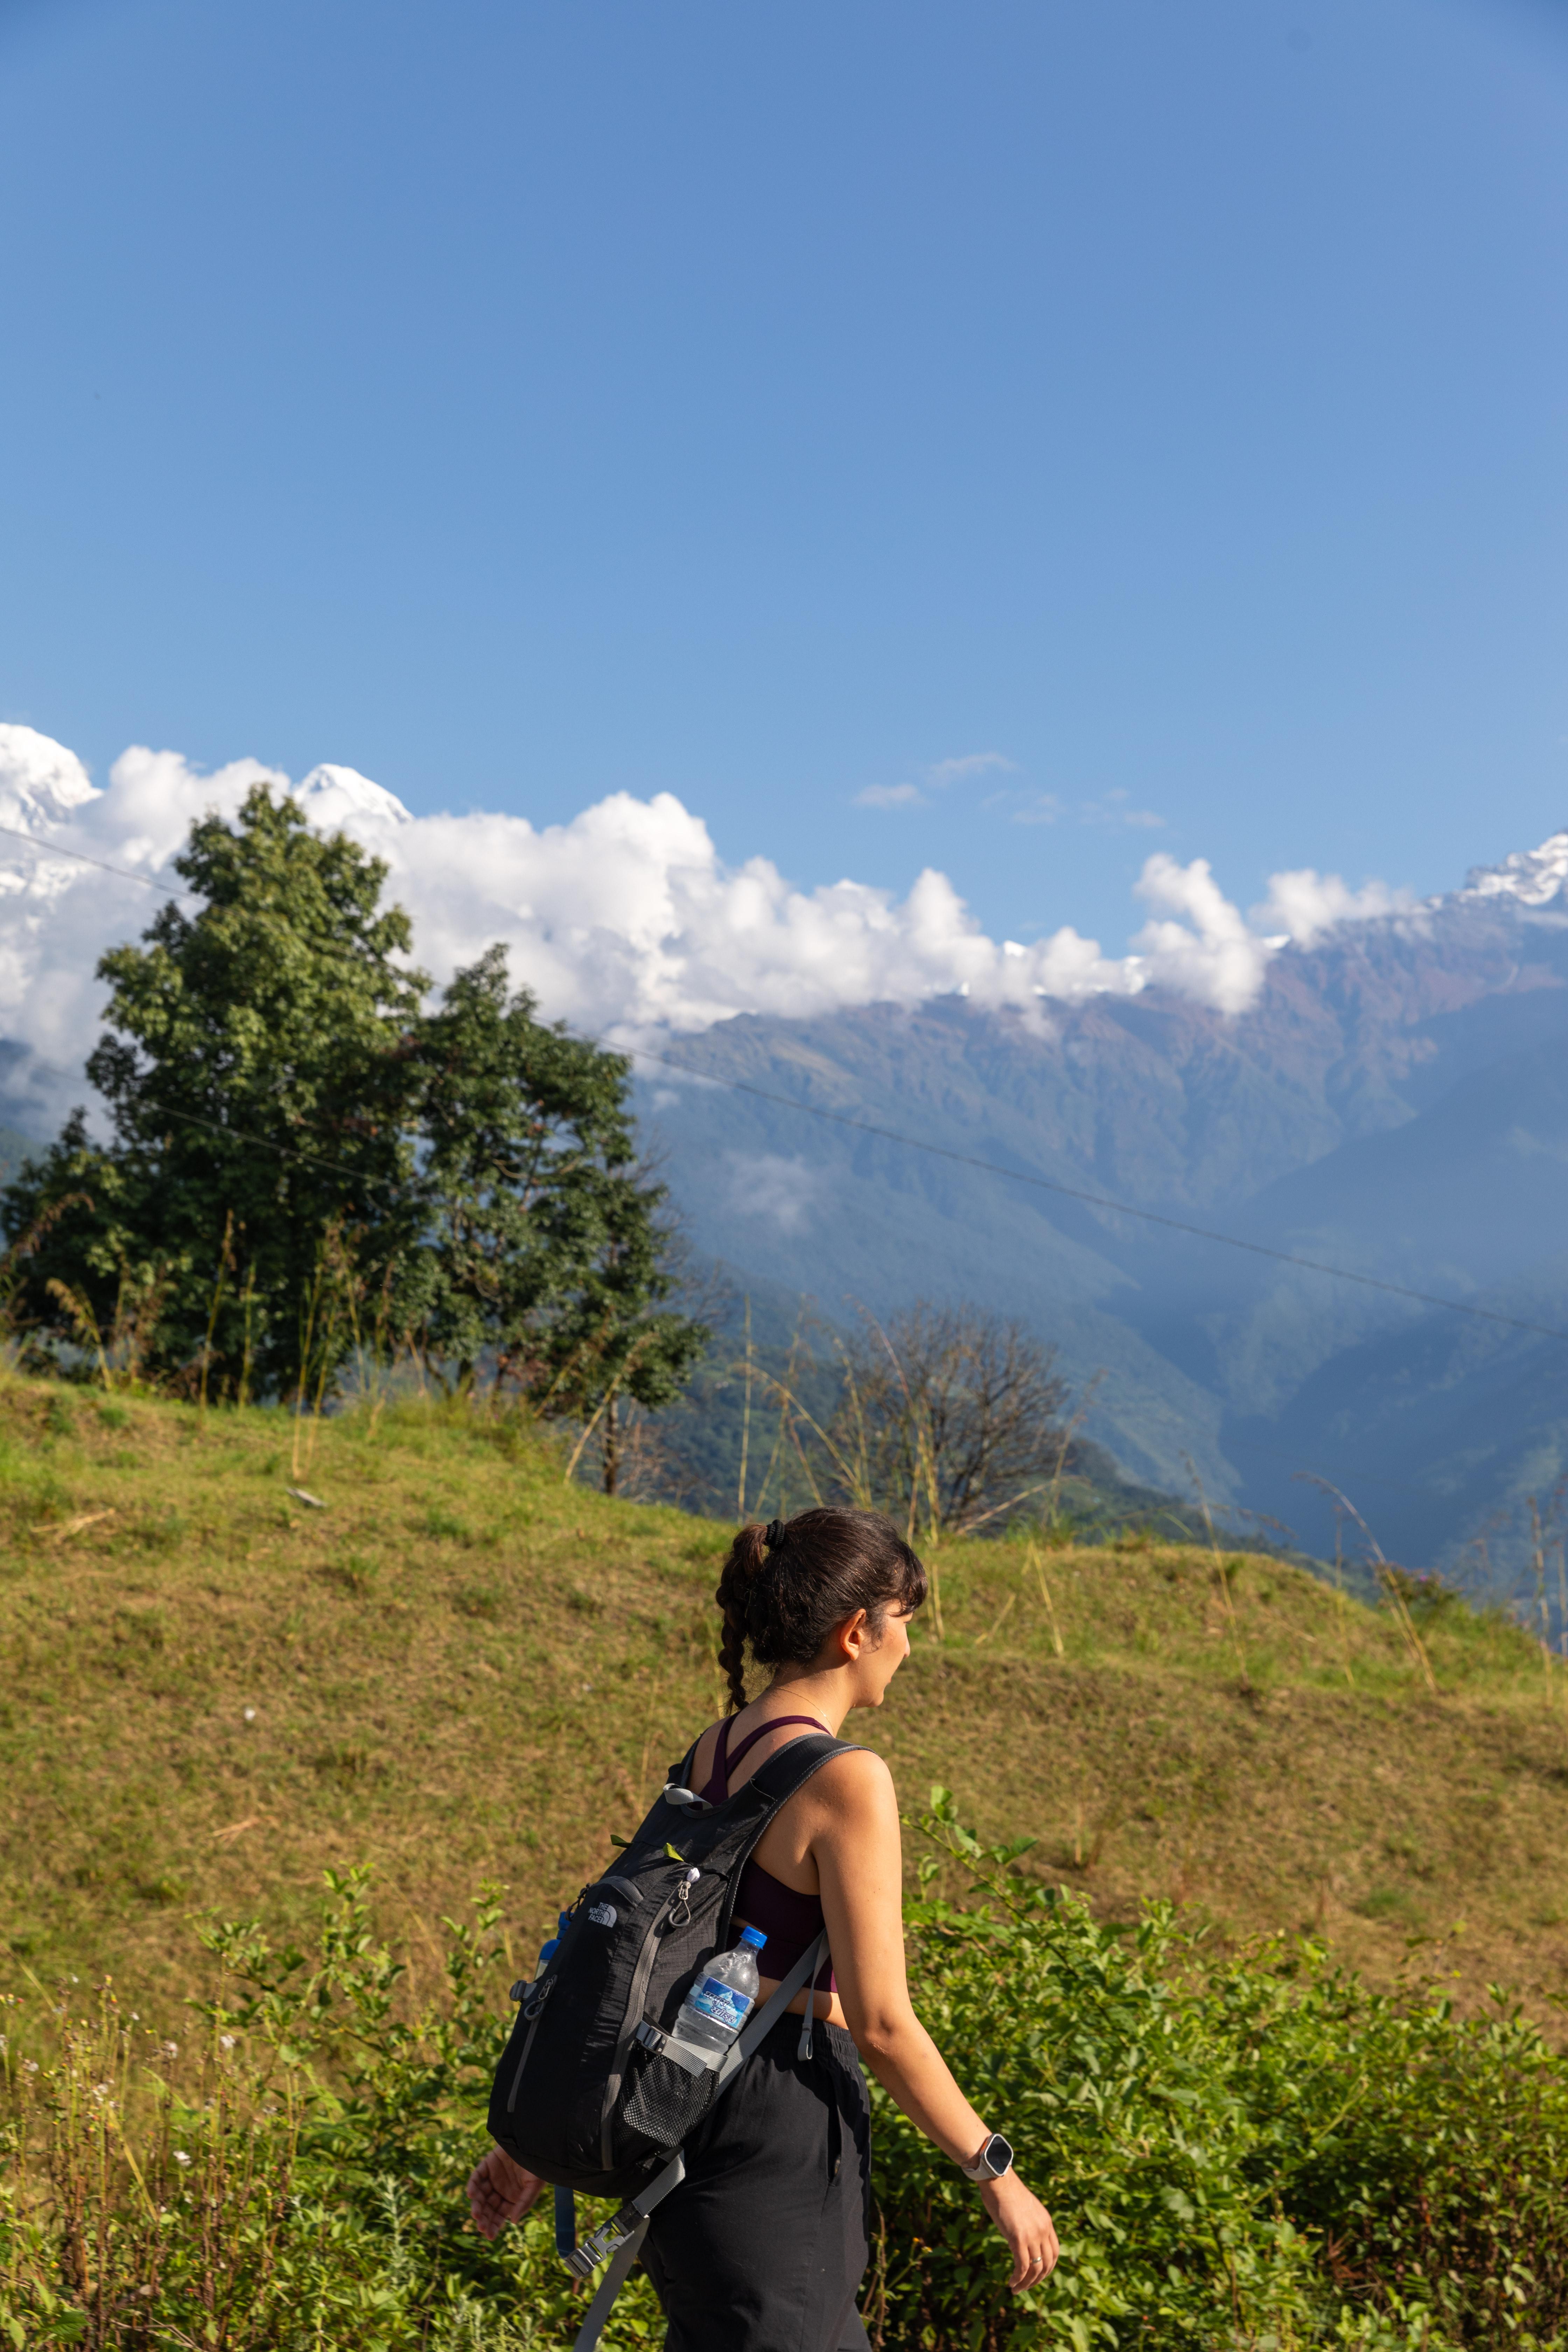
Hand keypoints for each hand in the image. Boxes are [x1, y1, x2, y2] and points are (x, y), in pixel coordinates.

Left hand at [466, 2144, 545, 2238]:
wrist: (535, 2143)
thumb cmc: (538, 2166)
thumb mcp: (534, 2187)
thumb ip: (523, 2203)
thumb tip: (513, 2221)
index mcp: (511, 2199)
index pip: (499, 2215)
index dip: (494, 2225)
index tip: (489, 2235)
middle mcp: (500, 2190)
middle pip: (488, 2207)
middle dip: (484, 2217)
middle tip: (481, 2226)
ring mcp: (493, 2177)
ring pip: (480, 2194)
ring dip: (476, 2204)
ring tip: (476, 2213)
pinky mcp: (488, 2164)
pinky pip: (477, 2176)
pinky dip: (473, 2185)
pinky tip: (470, 2194)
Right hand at [981, 2170, 1058, 2293]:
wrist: (999, 2180)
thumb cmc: (1007, 2191)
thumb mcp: (1025, 2208)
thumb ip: (1030, 2223)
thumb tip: (1023, 2236)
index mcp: (1047, 2222)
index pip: (1055, 2252)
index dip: (1048, 2267)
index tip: (1037, 2275)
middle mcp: (1043, 2230)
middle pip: (1047, 2264)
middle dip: (1037, 2279)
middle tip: (1026, 2286)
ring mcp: (1032, 2235)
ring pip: (1035, 2269)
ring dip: (1026, 2283)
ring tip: (1016, 2289)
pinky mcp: (1018, 2238)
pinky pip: (1022, 2267)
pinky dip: (1018, 2279)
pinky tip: (1011, 2283)